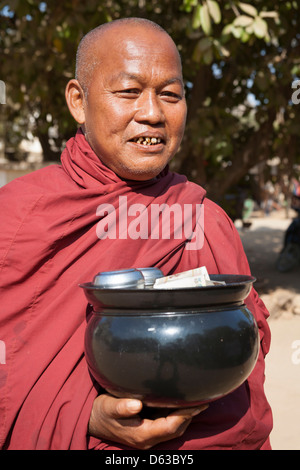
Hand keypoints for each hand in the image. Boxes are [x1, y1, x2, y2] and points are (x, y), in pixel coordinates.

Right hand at [88, 393, 207, 449]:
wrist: (93, 419)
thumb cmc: (101, 411)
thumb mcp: (108, 406)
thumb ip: (122, 407)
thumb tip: (136, 404)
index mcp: (141, 434)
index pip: (170, 426)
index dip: (185, 414)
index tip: (196, 402)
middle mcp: (147, 439)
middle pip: (176, 429)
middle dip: (190, 416)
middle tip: (203, 399)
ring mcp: (147, 436)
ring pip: (173, 429)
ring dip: (185, 416)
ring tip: (196, 401)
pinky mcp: (146, 430)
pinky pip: (166, 425)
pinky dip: (176, 416)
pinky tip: (180, 404)